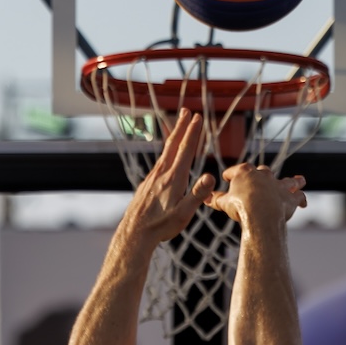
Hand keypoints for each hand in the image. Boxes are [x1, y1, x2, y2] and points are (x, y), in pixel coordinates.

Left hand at [118, 114, 214, 247]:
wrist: (134, 233)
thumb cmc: (161, 226)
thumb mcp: (183, 214)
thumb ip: (198, 194)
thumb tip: (211, 176)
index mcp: (174, 178)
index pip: (185, 150)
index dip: (193, 133)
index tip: (198, 117)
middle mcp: (161, 174)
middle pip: (173, 145)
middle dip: (181, 127)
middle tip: (186, 111)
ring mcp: (152, 178)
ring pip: (164, 152)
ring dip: (173, 137)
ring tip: (178, 127)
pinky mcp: (147, 184)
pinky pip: (159, 163)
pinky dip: (166, 152)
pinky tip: (166, 156)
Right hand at [206, 162, 306, 228]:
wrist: (260, 214)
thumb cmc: (240, 207)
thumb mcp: (224, 203)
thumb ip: (215, 199)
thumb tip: (203, 198)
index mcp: (245, 173)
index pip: (235, 171)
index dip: (230, 175)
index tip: (227, 177)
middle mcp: (263, 175)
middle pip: (262, 171)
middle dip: (260, 175)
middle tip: (258, 179)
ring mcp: (278, 185)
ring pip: (287, 180)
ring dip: (293, 181)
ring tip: (299, 180)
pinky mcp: (289, 197)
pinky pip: (299, 196)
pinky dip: (301, 199)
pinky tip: (304, 202)